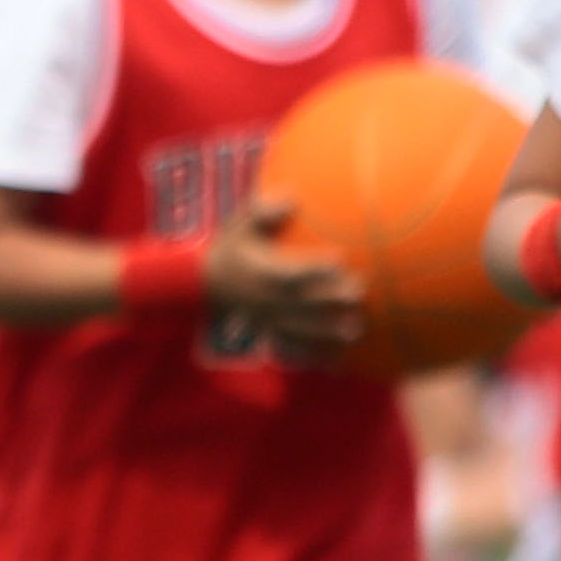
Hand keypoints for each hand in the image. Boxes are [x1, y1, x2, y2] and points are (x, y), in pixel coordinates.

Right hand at [200, 193, 363, 356]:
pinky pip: (291, 348)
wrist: (201, 283)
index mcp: (258, 272)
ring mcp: (266, 318)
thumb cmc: (230, 247)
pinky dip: (312, 357)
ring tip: (355, 331)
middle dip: (327, 299)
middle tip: (358, 293)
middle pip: (298, 302)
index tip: (340, 258)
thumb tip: (290, 197)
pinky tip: (338, 362)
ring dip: (326, 332)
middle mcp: (262, 298)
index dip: (312, 267)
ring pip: (298, 329)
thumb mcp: (237, 224)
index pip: (287, 271)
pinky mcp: (269, 332)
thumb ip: (261, 210)